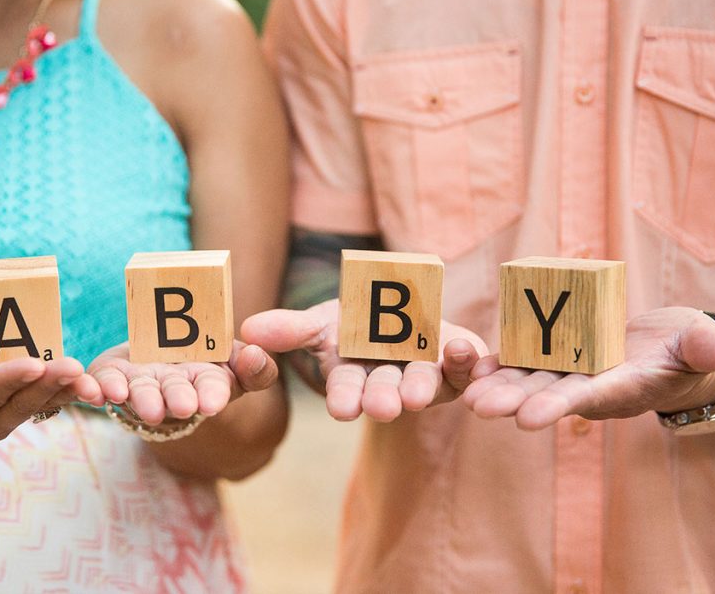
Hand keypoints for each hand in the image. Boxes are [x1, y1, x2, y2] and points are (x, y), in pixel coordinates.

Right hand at [0, 339, 103, 440]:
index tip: (34, 364)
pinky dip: (70, 390)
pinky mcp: (20, 407)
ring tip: (92, 380)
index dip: (10, 379)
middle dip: (48, 384)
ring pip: (40, 405)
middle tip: (74, 368)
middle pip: (19, 403)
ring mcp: (4, 419)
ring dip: (68, 391)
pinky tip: (92, 381)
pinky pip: (49, 399)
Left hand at [86, 341, 278, 425]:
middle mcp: (173, 390)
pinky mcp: (111, 374)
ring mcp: (141, 385)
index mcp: (207, 384)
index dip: (212, 396)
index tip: (211, 402)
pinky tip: (98, 391)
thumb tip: (256, 354)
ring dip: (141, 399)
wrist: (166, 354)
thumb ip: (254, 363)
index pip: (213, 391)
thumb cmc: (208, 359)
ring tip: (140, 403)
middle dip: (176, 400)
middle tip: (180, 407)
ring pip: (140, 393)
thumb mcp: (237, 359)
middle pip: (175, 396)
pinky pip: (103, 381)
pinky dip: (99, 387)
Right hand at [241, 299, 485, 421]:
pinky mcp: (456, 362)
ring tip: (418, 393)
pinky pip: (464, 365)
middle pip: (384, 393)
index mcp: (352, 378)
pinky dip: (467, 359)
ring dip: (422, 388)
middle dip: (383, 399)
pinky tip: (464, 350)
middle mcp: (387, 382)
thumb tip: (247, 328)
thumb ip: (290, 328)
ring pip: (423, 385)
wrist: (399, 306)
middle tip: (384, 408)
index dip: (344, 398)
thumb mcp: (320, 321)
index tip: (342, 408)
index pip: (345, 392)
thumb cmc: (353, 322)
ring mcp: (424, 374)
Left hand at [462, 307, 714, 429]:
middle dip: (512, 400)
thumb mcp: (700, 347)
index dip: (556, 407)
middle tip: (477, 408)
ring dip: (496, 386)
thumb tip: (714, 348)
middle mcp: (589, 386)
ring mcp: (570, 372)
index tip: (527, 420)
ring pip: (527, 381)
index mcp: (621, 388)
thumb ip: (702, 349)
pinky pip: (524, 360)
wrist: (674, 348)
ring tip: (465, 395)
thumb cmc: (690, 350)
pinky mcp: (558, 354)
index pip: (585, 399)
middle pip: (545, 394)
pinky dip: (498, 363)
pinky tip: (470, 366)